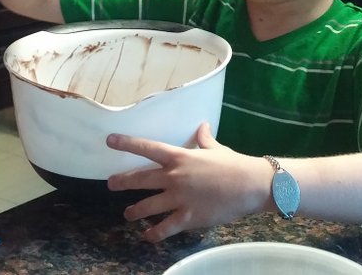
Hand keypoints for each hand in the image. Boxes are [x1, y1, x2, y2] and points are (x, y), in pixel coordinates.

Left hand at [106, 122, 270, 241]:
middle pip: (140, 179)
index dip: (127, 143)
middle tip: (111, 184)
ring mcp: (179, 199)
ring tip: (127, 214)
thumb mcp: (217, 148)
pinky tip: (147, 236)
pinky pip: (165, 228)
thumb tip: (202, 125)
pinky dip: (154, 234)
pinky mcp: (188, 218)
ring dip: (134, 211)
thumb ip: (204, 139)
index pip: (148, 148)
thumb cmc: (234, 164)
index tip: (109, 140)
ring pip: (148, 206)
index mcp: (180, 157)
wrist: (251, 185)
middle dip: (122, 182)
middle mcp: (174, 177)